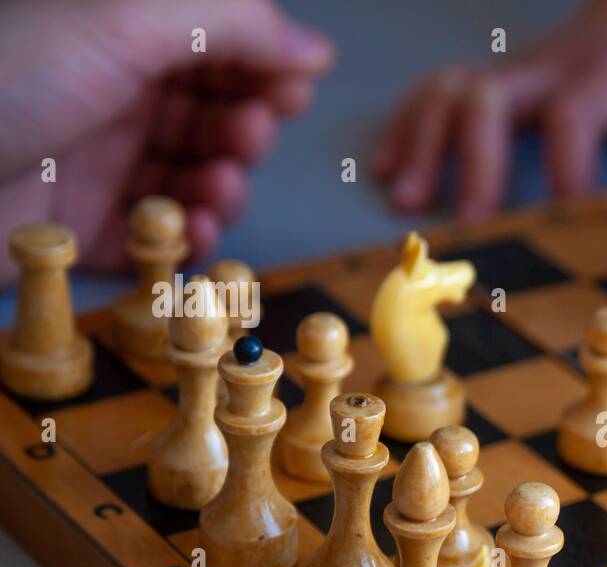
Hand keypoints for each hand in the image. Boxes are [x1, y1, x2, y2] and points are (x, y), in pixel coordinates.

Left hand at [0, 0, 333, 285]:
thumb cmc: (5, 78)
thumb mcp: (128, 20)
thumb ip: (233, 25)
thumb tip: (312, 48)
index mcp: (119, 33)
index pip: (217, 44)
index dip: (264, 65)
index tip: (291, 89)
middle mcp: (112, 94)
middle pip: (212, 114)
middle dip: (245, 129)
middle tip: (246, 138)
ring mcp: (97, 162)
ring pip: (192, 179)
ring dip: (223, 188)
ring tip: (218, 191)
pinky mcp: (84, 226)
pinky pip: (156, 237)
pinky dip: (187, 241)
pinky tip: (194, 234)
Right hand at [371, 0, 606, 218]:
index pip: (576, 113)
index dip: (565, 164)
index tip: (560, 217)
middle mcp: (554, 66)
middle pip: (492, 96)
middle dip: (474, 158)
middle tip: (468, 219)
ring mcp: (519, 69)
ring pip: (454, 89)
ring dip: (425, 143)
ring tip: (408, 199)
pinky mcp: (499, 77)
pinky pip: (439, 89)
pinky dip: (410, 126)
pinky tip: (389, 167)